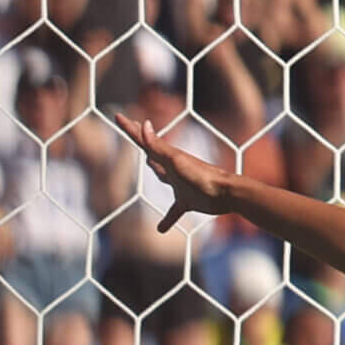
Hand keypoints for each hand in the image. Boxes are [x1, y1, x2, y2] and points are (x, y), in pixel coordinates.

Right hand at [115, 114, 228, 230]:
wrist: (226, 193)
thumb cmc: (202, 176)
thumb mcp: (176, 160)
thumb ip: (158, 146)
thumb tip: (144, 125)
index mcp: (167, 156)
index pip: (144, 140)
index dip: (131, 129)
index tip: (118, 116)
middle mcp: (172, 168)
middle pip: (151, 151)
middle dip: (140, 139)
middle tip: (131, 128)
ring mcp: (180, 183)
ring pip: (162, 174)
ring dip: (154, 168)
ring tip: (147, 163)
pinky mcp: (188, 200)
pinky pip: (174, 210)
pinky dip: (167, 219)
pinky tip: (161, 229)